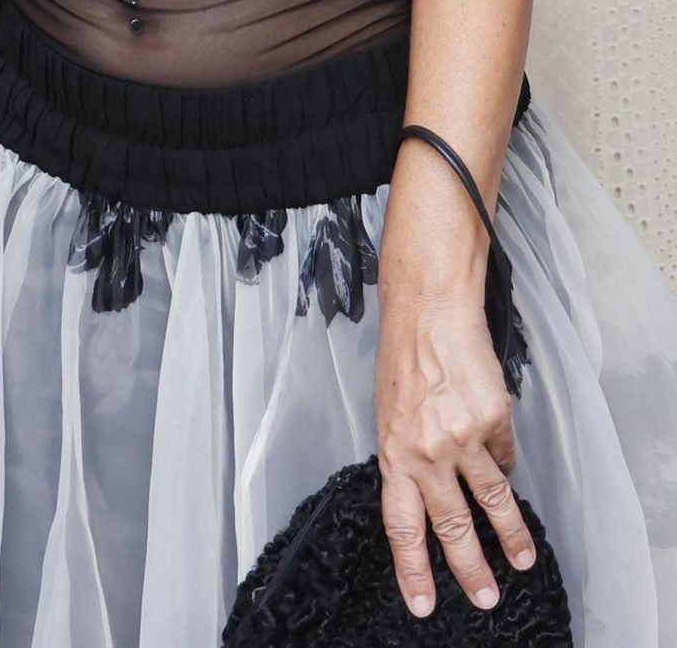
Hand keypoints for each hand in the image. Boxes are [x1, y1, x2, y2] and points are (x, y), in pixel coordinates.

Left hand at [375, 285, 535, 615]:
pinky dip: (506, 466)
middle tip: (485, 597)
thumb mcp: (388, 413)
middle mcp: (428, 453)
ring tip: (523, 559)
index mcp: (395, 453)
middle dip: (470, 569)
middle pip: (452, 527)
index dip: (412, 570)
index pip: (402, 526)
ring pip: (492, 503)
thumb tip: (429, 492)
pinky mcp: (495, 421)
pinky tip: (508, 472)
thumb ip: (408, 456)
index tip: (424, 603)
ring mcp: (464, 439)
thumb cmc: (402, 356)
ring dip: (510, 536)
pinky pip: (505, 458)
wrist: (429, 310)